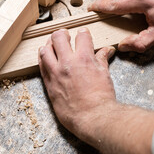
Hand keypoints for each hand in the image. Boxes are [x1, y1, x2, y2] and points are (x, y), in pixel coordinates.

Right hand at [38, 28, 153, 153]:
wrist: (93, 119)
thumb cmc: (74, 116)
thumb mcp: (56, 100)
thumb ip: (54, 84)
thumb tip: (56, 78)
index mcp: (52, 75)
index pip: (44, 53)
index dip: (48, 47)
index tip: (52, 47)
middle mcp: (64, 65)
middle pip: (58, 37)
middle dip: (62, 34)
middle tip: (67, 37)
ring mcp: (82, 62)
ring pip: (80, 36)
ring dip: (83, 35)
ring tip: (85, 38)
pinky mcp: (98, 64)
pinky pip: (103, 50)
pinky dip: (106, 50)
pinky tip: (108, 51)